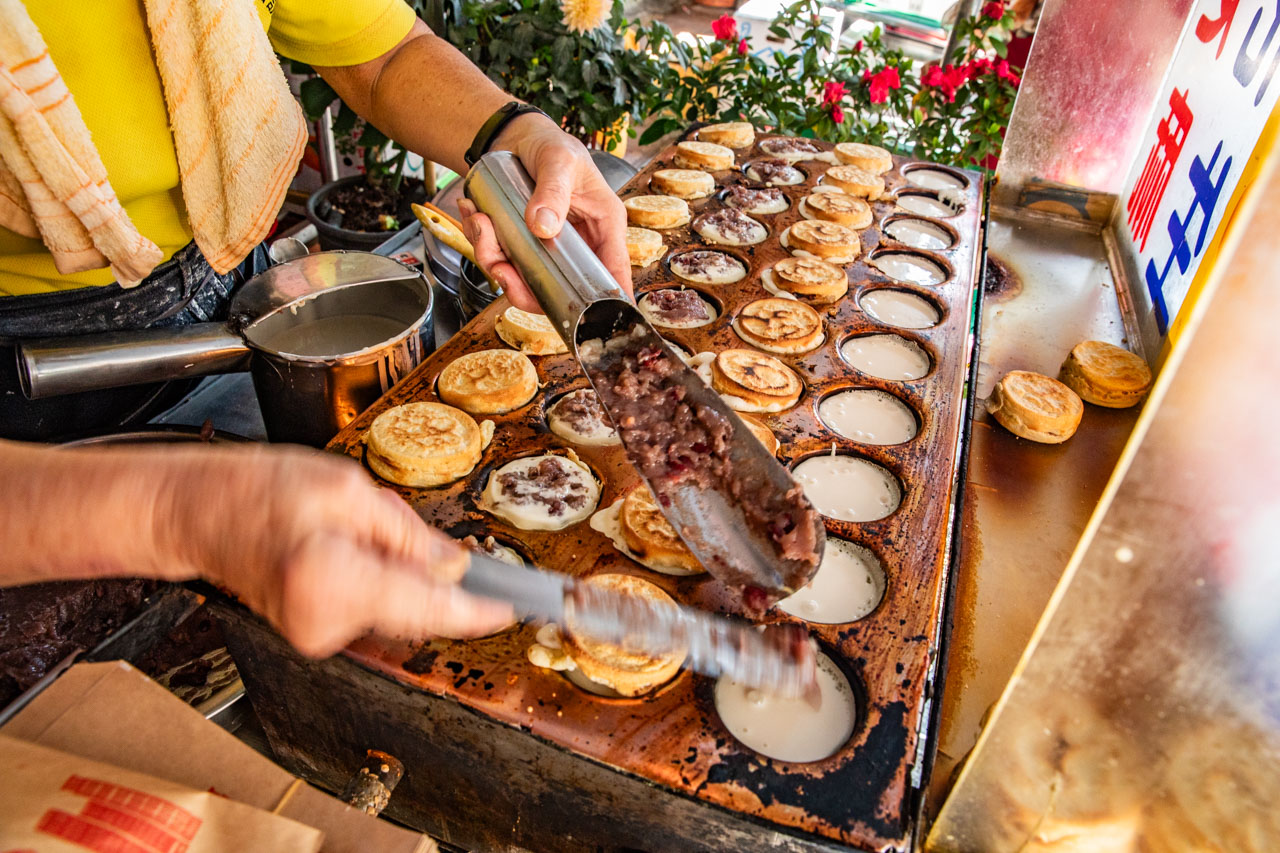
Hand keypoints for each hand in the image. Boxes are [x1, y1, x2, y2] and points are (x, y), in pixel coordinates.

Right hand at [155, 446, 513, 656]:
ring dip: (398, 571)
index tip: (512, 608)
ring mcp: (317, 635)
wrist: (196, 512)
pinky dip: (377, 580)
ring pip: (396, 608)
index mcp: (333, 580)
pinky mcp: (315, 634)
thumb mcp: (345, 489)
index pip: (428, 609)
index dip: (477, 611)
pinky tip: (345, 550)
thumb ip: (408, 533)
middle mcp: (324, 621)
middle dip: (427, 571)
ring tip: (351, 529)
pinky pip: (372, 609)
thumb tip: (455, 565)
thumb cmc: (255, 490)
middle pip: (415, 609)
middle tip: (393, 526)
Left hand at [458, 113, 631, 312]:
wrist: (515, 138)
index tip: (585, 320)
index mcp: (604, 228)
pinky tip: (474, 216)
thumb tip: (544, 227)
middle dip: (525, 288)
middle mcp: (579, 246)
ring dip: (494, 261)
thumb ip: (553, 190)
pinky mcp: (522, 247)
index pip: (614, 275)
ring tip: (480, 224)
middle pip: (562, 292)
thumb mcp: (559, 160)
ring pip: (525, 282)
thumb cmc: (551, 144)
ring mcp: (548, 250)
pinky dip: (482, 244)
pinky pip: (502, 262)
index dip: (606, 305)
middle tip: (501, 268)